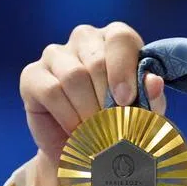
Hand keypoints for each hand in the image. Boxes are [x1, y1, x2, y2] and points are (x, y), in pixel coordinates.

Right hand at [14, 22, 166, 185]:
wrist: (85, 148)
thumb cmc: (119, 121)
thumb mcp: (143, 110)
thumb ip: (151, 95)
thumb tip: (154, 82)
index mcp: (115, 38)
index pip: (120, 37)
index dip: (124, 70)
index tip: (127, 101)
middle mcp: (84, 38)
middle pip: (96, 60)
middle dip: (107, 98)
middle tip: (112, 123)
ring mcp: (55, 54)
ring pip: (74, 76)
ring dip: (88, 110)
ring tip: (96, 130)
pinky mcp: (32, 74)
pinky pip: (51, 91)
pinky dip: (67, 115)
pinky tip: (76, 129)